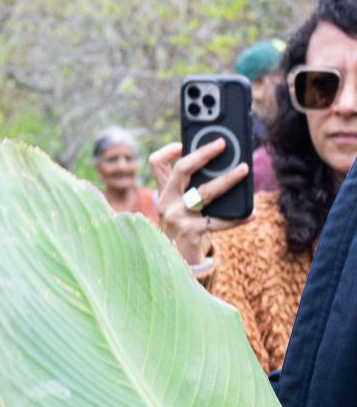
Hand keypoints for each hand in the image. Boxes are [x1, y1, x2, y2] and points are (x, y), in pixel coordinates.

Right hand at [149, 140, 251, 265]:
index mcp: (164, 193)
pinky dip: (236, 218)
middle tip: (222, 143)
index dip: (169, 150)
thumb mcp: (181, 207)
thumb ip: (192, 190)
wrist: (177, 263)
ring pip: (204, 192)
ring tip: (244, 170)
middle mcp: (166, 202)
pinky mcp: (191, 232)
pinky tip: (250, 214)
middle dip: (202, 154)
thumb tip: (222, 168)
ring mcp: (177, 217)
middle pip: (181, 170)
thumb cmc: (186, 229)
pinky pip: (217, 221)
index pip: (156, 163)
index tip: (185, 143)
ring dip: (226, 179)